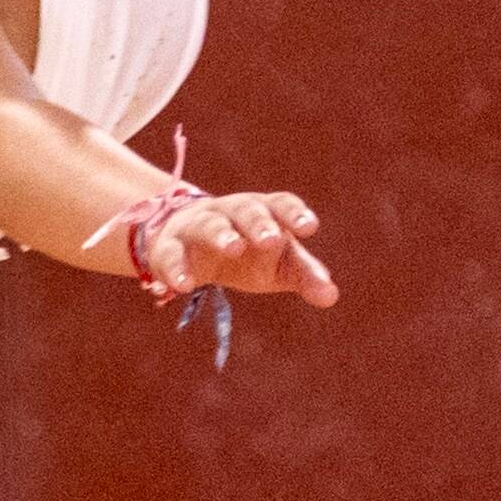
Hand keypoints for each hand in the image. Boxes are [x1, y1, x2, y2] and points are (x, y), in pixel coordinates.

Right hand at [144, 190, 336, 305]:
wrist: (190, 245)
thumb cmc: (248, 253)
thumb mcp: (279, 264)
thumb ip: (305, 276)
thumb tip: (331, 295)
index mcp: (263, 212)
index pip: (280, 204)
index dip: (294, 213)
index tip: (309, 227)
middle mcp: (231, 213)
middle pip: (245, 210)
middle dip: (259, 223)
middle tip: (272, 239)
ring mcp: (198, 227)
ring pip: (209, 225)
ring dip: (221, 234)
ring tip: (233, 248)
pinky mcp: (168, 248)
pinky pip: (170, 255)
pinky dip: (176, 268)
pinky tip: (184, 286)